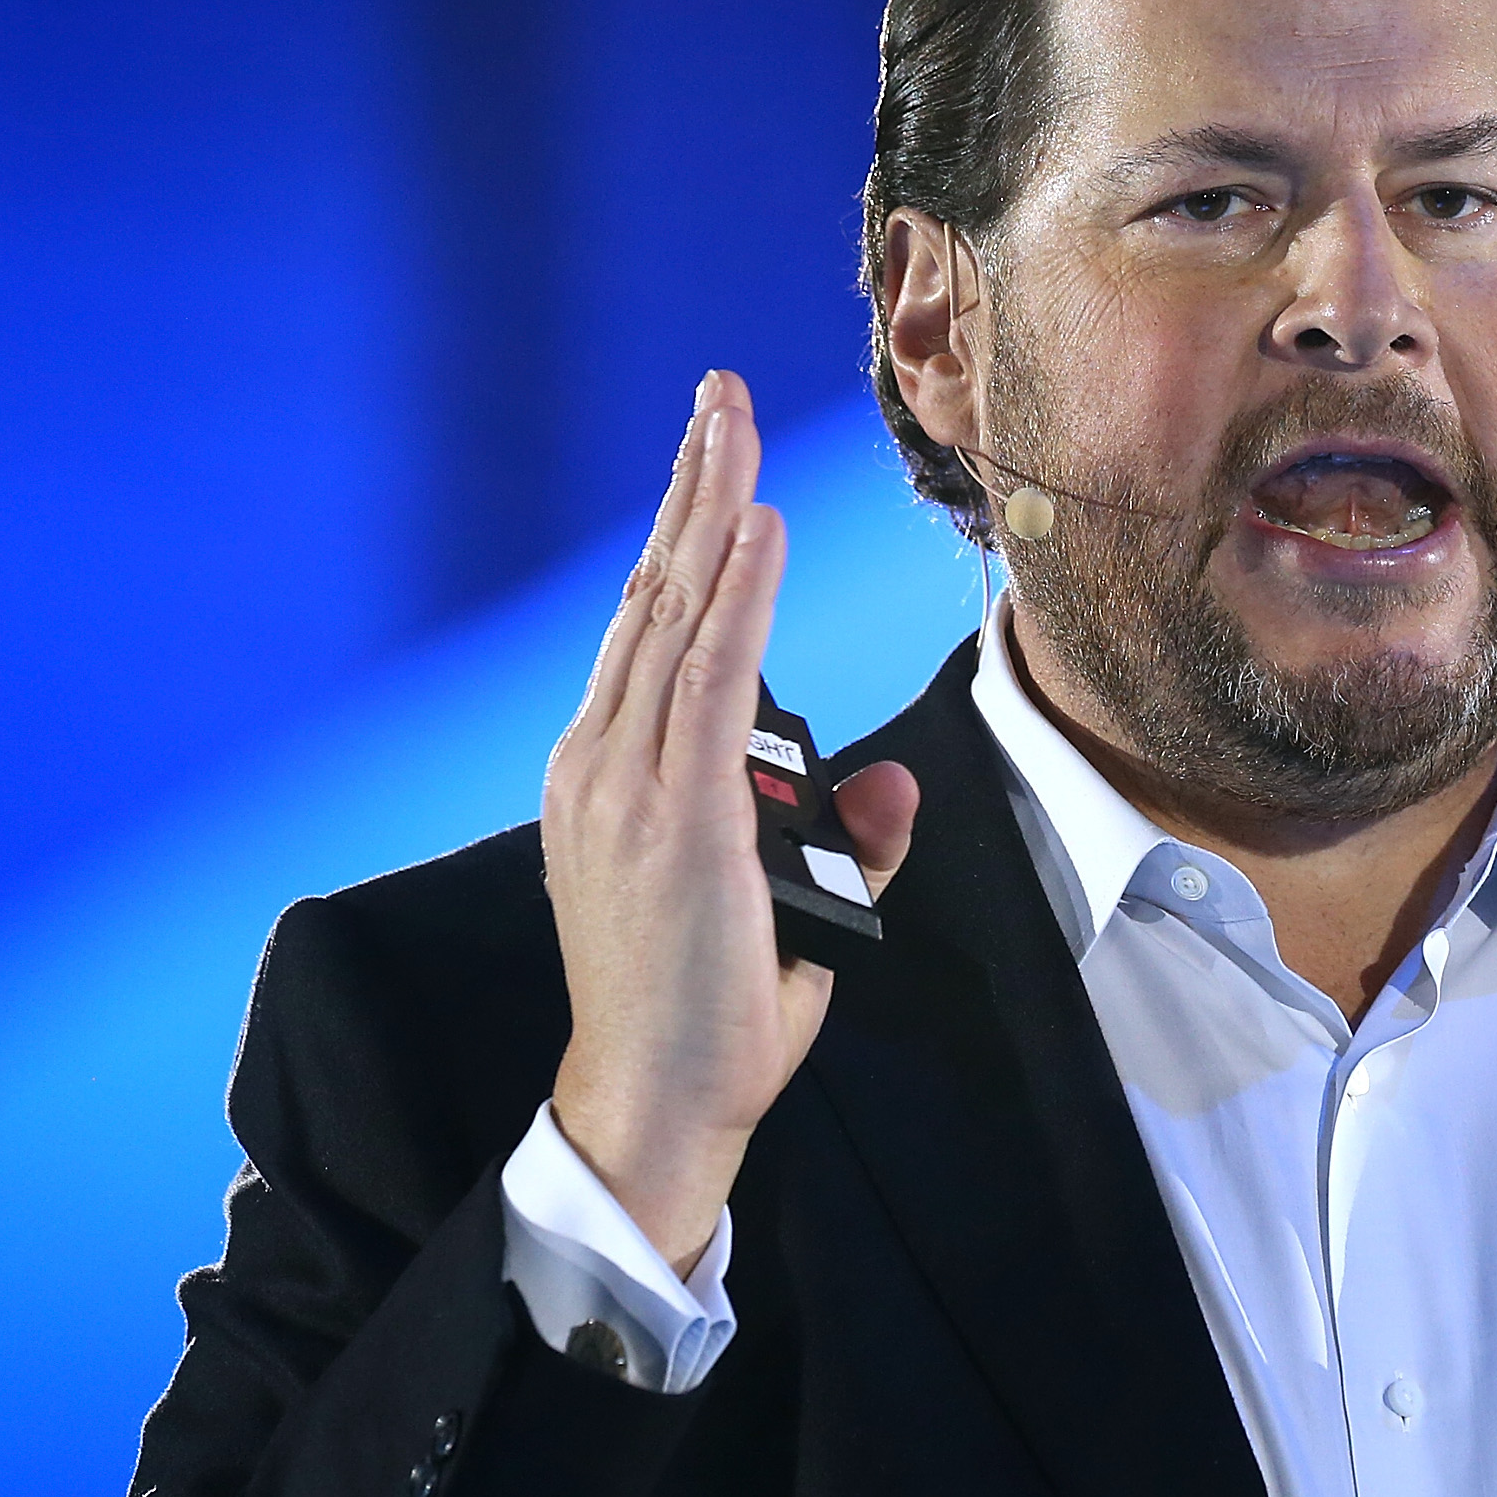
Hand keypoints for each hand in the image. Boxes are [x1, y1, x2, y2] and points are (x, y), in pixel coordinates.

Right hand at [541, 372, 917, 1271]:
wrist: (650, 1103)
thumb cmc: (710, 1012)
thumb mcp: (791, 905)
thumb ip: (843, 835)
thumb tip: (892, 780)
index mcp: (613, 775)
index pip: (653, 628)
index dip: (684, 533)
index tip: (715, 456)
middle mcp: (604, 762)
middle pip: (655, 594)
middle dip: (693, 485)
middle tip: (719, 393)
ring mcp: (628, 784)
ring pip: (675, 615)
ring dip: (710, 508)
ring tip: (732, 420)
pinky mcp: (671, 814)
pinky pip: (709, 677)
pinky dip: (735, 595)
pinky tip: (756, 528)